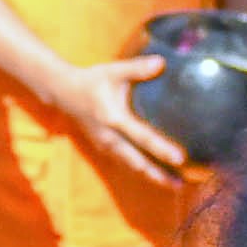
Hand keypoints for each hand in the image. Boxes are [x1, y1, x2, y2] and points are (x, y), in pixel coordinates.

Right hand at [58, 54, 192, 184]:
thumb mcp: (113, 71)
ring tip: (174, 184)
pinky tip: (157, 173)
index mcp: (114, 119)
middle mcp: (110, 138)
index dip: (162, 149)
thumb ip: (137, 68)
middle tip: (181, 184)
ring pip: (132, 166)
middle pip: (138, 162)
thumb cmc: (92, 80)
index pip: (142, 138)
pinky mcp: (105, 148)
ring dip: (153, 176)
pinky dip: (142, 169)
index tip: (180, 159)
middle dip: (159, 175)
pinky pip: (127, 162)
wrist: (65, 92)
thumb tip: (162, 62)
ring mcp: (106, 146)